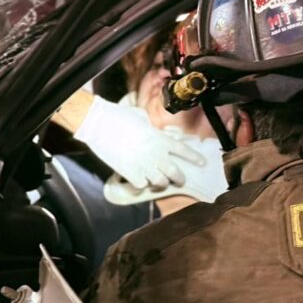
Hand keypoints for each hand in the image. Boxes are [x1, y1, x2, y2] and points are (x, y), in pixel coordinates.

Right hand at [74, 96, 205, 189]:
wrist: (100, 123)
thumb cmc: (119, 116)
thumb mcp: (141, 117)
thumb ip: (151, 126)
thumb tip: (150, 126)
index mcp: (160, 139)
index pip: (184, 151)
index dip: (194, 158)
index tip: (202, 163)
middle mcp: (156, 154)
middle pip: (176, 173)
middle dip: (180, 178)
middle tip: (179, 180)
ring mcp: (144, 165)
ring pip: (160, 183)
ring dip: (160, 183)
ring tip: (158, 182)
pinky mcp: (130, 173)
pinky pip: (141, 186)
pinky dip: (140, 185)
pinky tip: (137, 182)